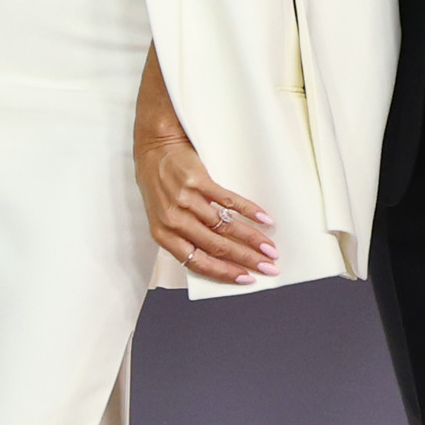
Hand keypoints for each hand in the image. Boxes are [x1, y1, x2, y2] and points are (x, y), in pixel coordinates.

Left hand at [136, 123, 275, 282]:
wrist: (155, 146)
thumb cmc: (158, 184)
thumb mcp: (162, 216)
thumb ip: (183, 236)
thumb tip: (216, 258)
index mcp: (163, 234)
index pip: (198, 262)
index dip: (225, 273)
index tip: (246, 278)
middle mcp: (173, 220)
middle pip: (216, 247)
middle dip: (247, 259)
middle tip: (268, 266)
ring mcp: (185, 200)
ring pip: (225, 227)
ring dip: (252, 239)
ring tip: (269, 248)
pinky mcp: (197, 181)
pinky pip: (228, 201)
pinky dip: (249, 211)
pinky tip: (264, 219)